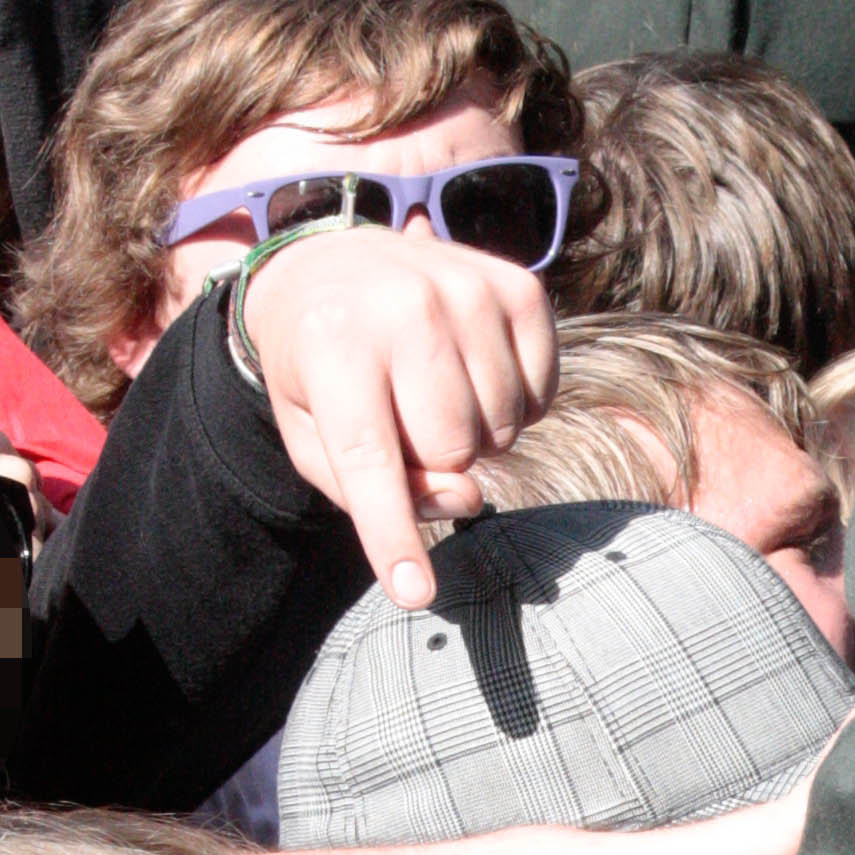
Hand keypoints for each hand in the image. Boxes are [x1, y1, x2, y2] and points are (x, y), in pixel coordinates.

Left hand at [241, 227, 559, 608]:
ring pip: (504, 428)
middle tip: (404, 417)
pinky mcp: (518, 287)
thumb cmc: (320, 367)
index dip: (394, 533)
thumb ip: (368, 487)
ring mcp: (469, 290)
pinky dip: (514, 404)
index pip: (371, 461)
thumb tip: (465, 498)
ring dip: (476, 433)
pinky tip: (474, 374)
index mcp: (334, 344)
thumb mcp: (312, 432)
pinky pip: (542, 395)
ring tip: (435, 391)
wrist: (335, 262)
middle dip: (435, 460)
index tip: (414, 592)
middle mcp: (406, 306)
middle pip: (454, 451)